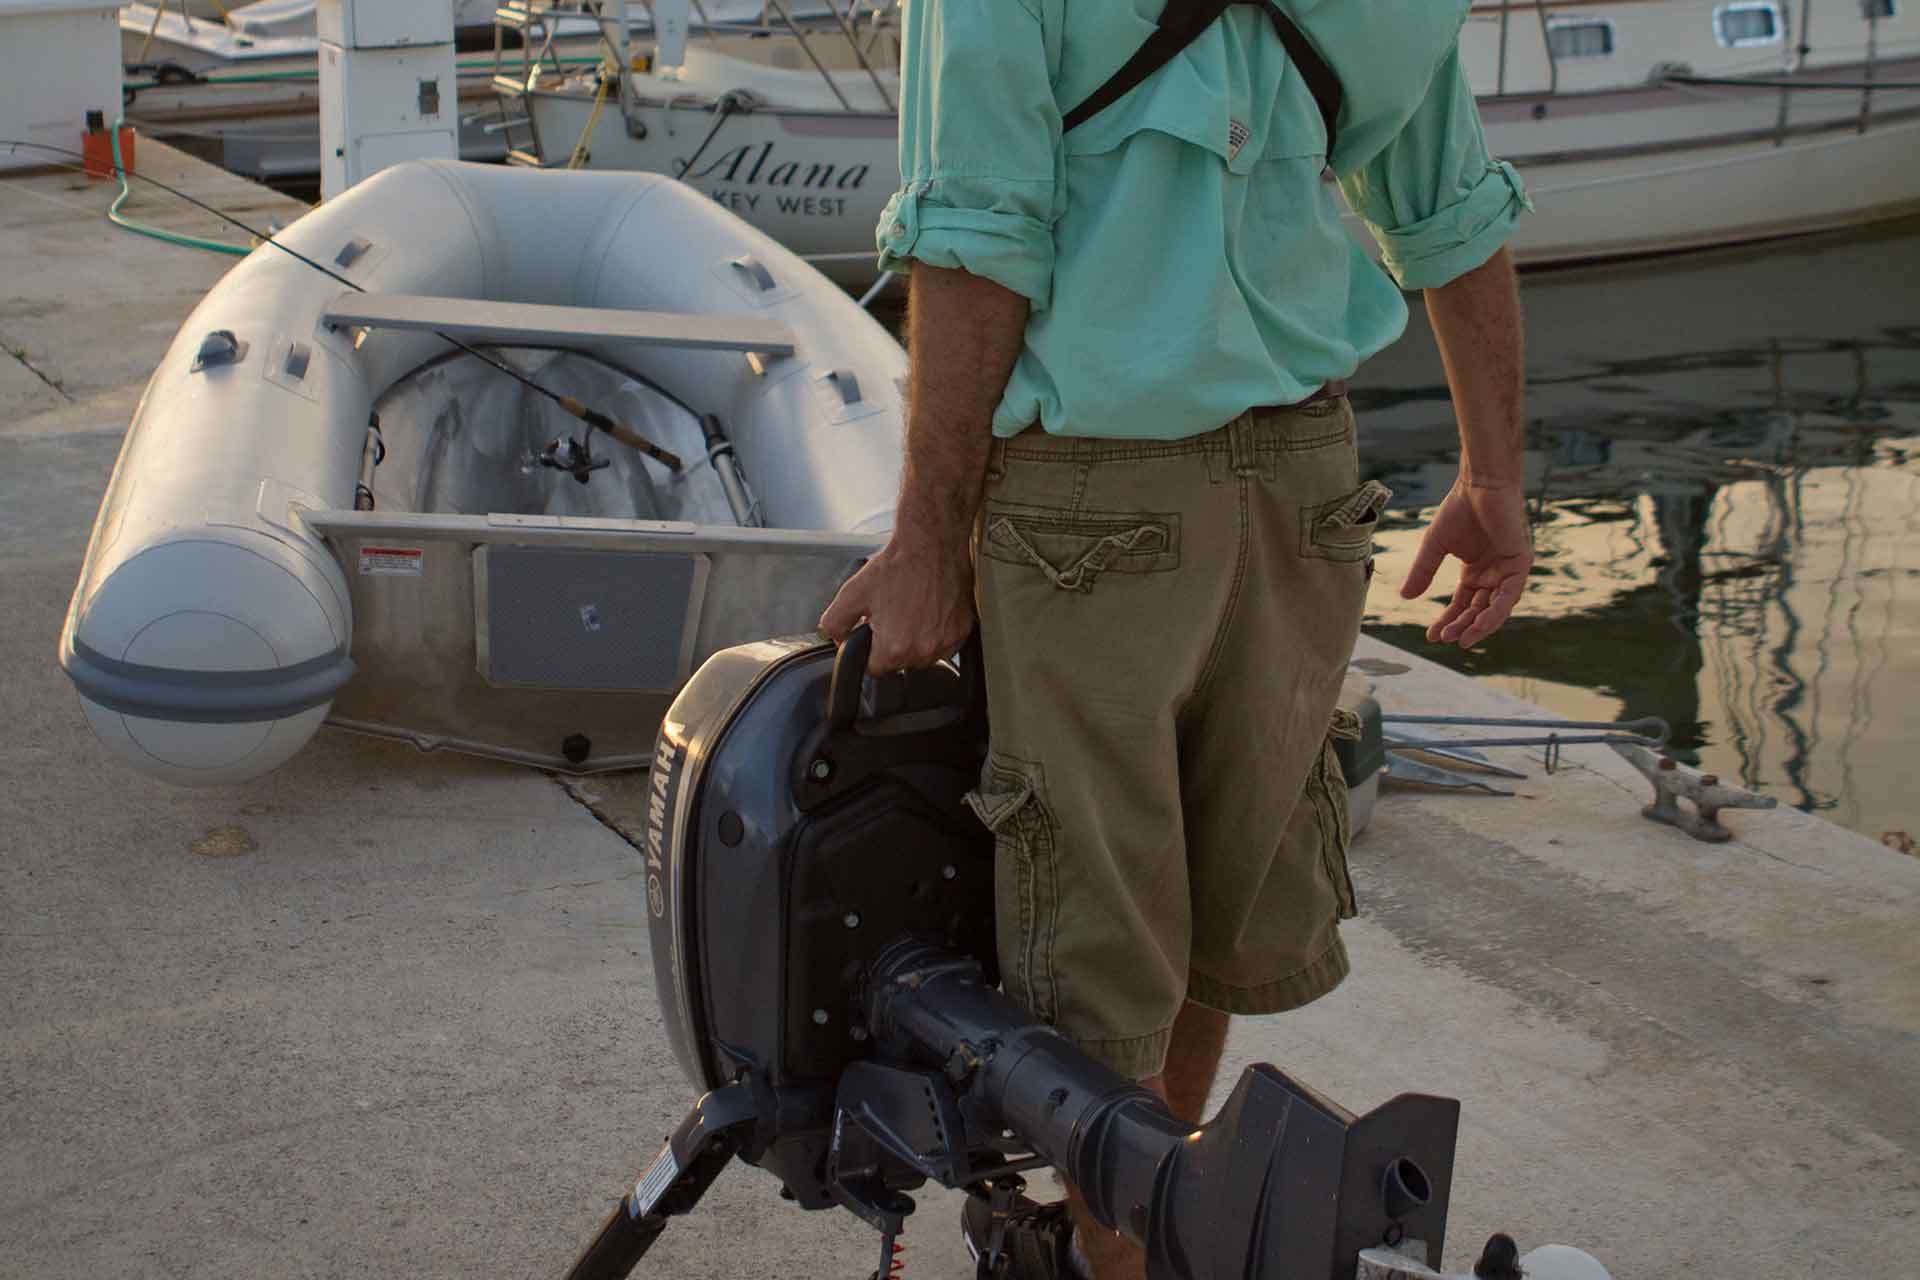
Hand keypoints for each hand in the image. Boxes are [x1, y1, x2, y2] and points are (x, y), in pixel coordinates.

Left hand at [819, 527, 974, 670]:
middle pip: (901, 663)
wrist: (932, 545)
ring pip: (923, 656)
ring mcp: (945, 643)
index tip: (875, 634)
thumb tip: (837, 640)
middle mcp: (923, 650)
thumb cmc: (898, 566)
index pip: (875, 669)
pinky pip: (944, 645)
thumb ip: (835, 624)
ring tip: (911, 610)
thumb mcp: (852, 593)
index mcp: (894, 647)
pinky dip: (936, 632)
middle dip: (894, 643)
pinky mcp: (961, 633)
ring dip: (916, 640)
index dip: (871, 650)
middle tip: (893, 614)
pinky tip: (929, 610)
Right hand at [1399, 479, 1531, 647]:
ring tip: (1463, 639)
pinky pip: (1510, 594)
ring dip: (1480, 625)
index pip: (1462, 604)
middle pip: (1478, 610)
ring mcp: (1507, 570)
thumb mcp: (1434, 547)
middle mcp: (1492, 575)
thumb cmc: (1459, 509)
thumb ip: (1422, 572)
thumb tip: (1405, 597)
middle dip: (1462, 626)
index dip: (1448, 620)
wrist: (1480, 485)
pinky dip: (1497, 611)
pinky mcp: (1520, 563)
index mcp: (1475, 572)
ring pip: (1496, 607)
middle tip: (1446, 639)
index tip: (1432, 637)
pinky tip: (1481, 624)